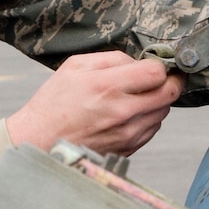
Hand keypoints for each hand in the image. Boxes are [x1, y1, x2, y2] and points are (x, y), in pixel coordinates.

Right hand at [6, 50, 181, 155]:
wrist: (38, 142)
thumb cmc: (54, 103)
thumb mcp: (75, 67)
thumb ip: (111, 59)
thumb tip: (138, 62)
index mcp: (108, 86)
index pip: (157, 73)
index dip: (160, 65)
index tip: (156, 64)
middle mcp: (122, 112)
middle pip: (169, 94)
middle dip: (169, 82)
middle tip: (159, 78)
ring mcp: (127, 135)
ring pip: (162, 113)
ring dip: (156, 102)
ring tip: (135, 97)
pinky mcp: (127, 150)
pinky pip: (151, 130)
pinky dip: (146, 120)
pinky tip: (127, 115)